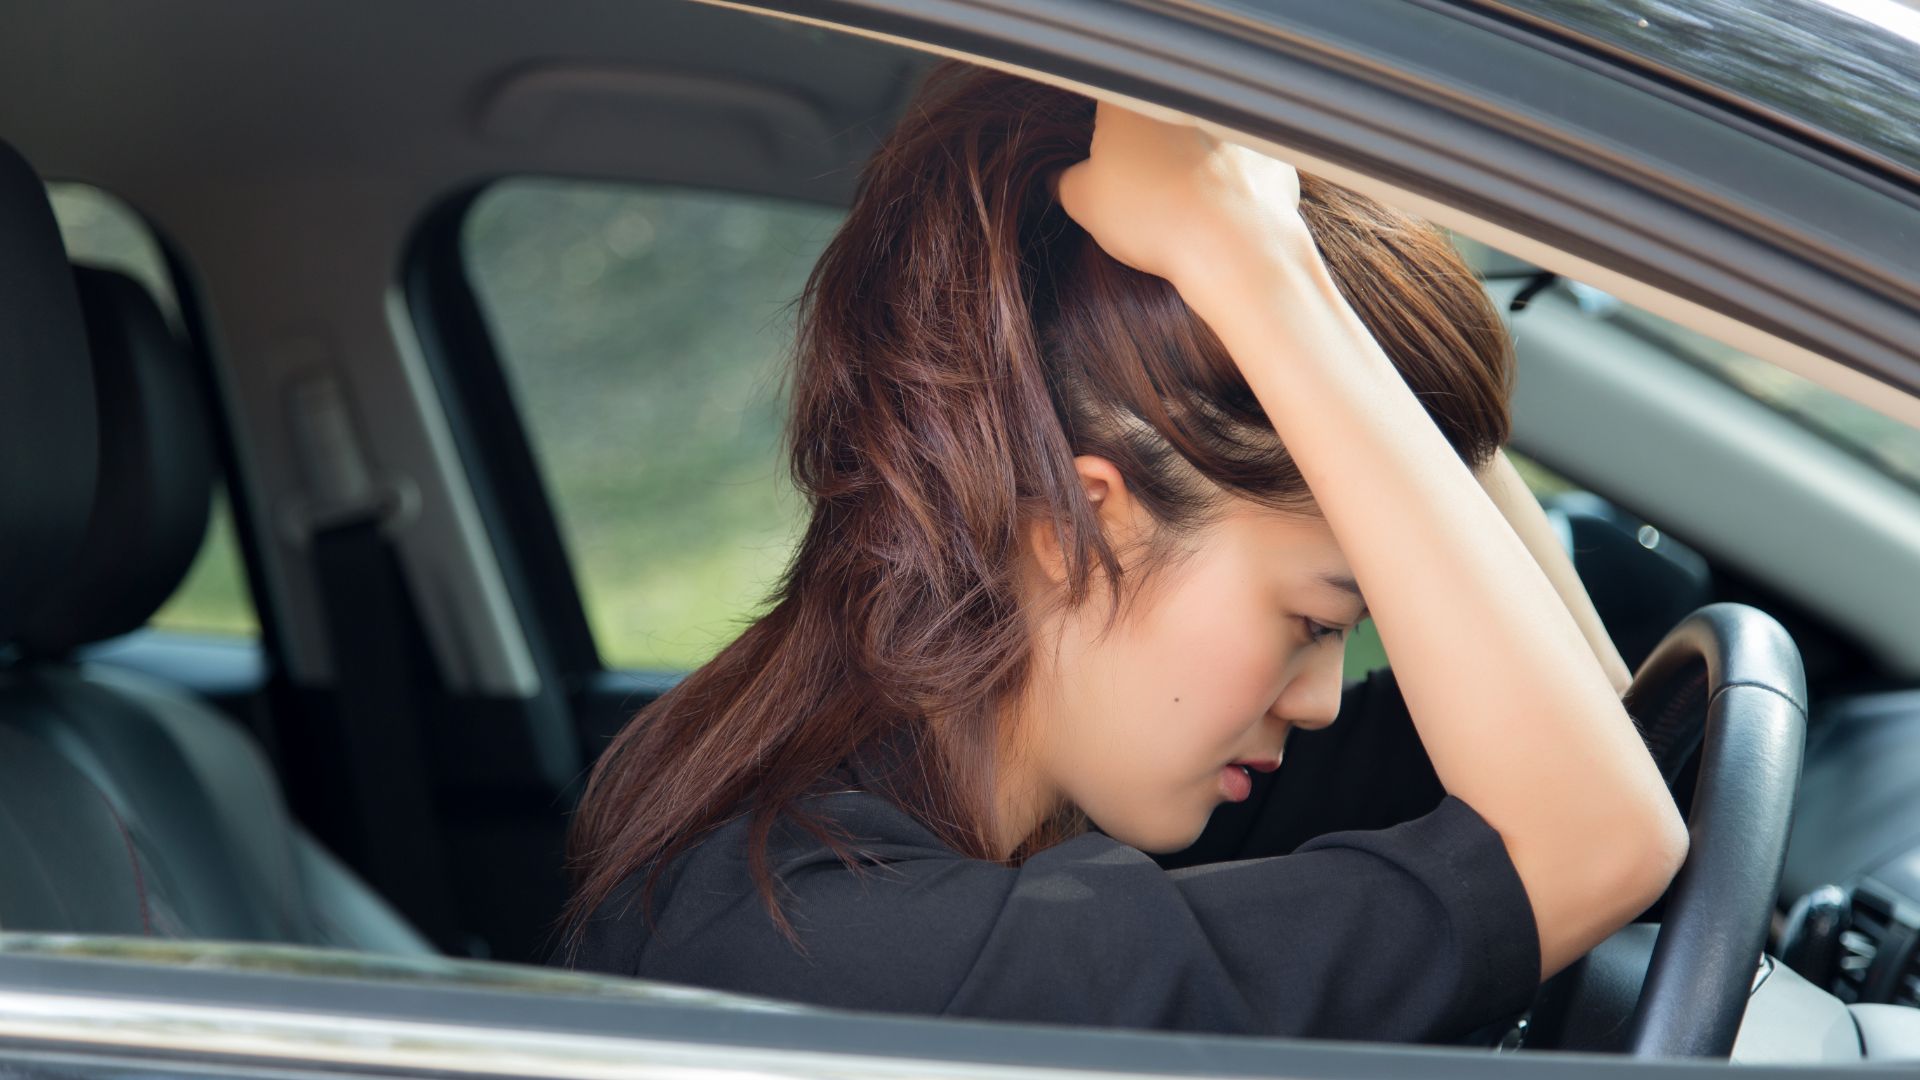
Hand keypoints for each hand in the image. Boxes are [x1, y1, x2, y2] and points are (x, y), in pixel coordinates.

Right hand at [1052, 99, 1309, 295]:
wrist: (1231, 248)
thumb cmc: (1152, 217)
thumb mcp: (1083, 202)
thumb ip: (1063, 181)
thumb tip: (1059, 179)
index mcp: (1134, 100)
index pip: (1108, 108)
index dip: (1105, 145)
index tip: (1108, 177)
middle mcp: (1188, 100)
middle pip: (1159, 124)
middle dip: (1149, 157)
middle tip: (1141, 198)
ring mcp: (1234, 124)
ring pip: (1201, 146)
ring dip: (1190, 171)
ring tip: (1180, 212)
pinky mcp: (1269, 153)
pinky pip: (1241, 169)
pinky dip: (1230, 190)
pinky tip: (1217, 217)